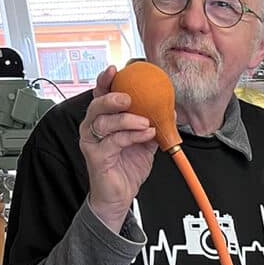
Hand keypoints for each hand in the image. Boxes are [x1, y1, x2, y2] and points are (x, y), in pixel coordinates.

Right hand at [79, 66, 158, 231]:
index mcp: (105, 119)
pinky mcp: (96, 156)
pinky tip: (145, 134)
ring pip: (103, 122)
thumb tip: (171, 109)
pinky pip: (112, 142)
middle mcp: (94, 128)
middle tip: (129, 98)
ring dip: (127, 120)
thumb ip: (154, 124)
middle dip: (112, 98)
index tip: (116, 70)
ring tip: (145, 122)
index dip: (106, 81)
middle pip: (96, 105)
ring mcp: (92, 142)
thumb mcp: (146, 142)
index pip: (101, 95)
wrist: (121, 195)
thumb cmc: (127, 167)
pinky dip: (131, 136)